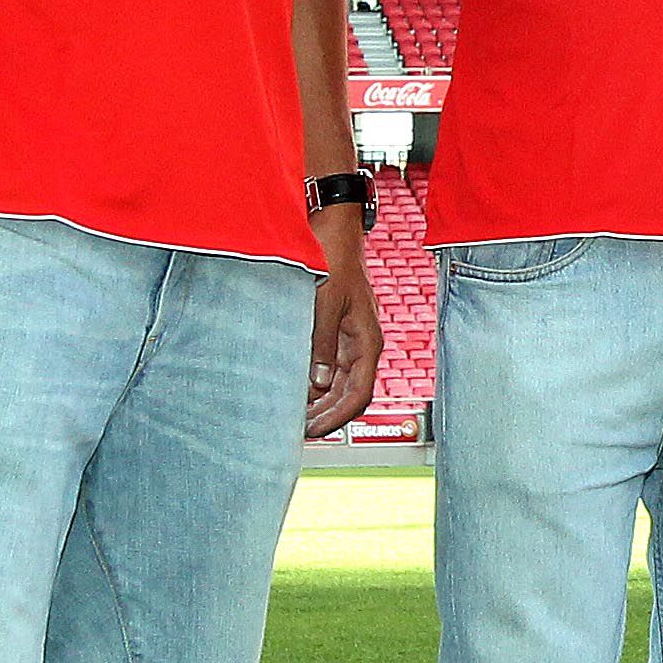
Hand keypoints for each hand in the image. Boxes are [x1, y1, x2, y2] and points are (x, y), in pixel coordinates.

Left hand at [306, 215, 382, 435]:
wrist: (333, 230)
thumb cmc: (333, 261)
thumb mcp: (324, 304)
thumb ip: (321, 344)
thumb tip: (317, 385)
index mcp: (367, 341)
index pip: (359, 394)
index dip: (338, 418)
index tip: (313, 432)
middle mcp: (362, 344)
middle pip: (350, 394)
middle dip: (327, 416)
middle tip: (299, 433)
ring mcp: (351, 338)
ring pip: (340, 384)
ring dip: (320, 403)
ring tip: (294, 417)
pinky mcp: (338, 330)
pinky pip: (330, 366)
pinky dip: (316, 383)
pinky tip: (296, 390)